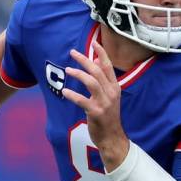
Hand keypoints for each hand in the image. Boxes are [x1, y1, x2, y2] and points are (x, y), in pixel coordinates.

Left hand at [63, 40, 128, 169]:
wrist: (112, 137)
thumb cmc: (108, 116)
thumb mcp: (109, 96)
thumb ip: (103, 79)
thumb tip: (95, 60)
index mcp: (115, 87)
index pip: (108, 66)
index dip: (101, 53)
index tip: (94, 42)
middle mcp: (111, 93)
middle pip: (97, 71)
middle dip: (84, 60)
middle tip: (72, 53)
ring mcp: (105, 103)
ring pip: (92, 82)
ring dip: (79, 74)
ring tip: (68, 70)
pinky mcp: (96, 113)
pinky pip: (82, 100)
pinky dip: (73, 95)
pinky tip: (65, 92)